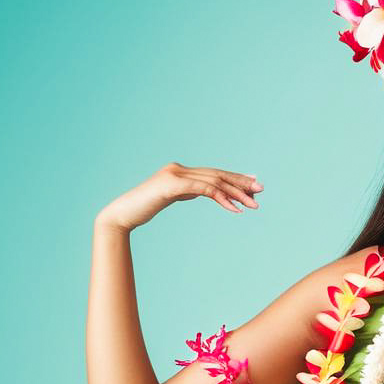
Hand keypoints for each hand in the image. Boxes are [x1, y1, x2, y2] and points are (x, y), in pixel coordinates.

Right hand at [97, 161, 262, 231]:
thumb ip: (187, 191)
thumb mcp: (171, 198)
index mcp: (179, 171)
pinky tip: (235, 208)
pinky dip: (222, 198)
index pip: (213, 173)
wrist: (122, 214)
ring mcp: (175, 174)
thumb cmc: (144, 208)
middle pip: (217, 174)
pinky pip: (204, 190)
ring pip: (214, 181)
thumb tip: (204, 191)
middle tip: (261, 190)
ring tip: (253, 204)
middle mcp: (178, 168)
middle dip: (241, 182)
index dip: (234, 178)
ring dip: (236, 193)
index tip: (252, 184)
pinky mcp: (172, 185)